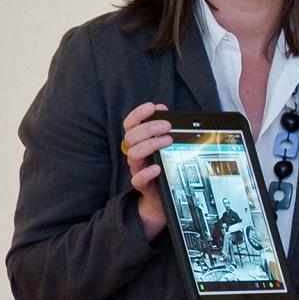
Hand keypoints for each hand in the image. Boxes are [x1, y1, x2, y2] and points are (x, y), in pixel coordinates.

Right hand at [120, 102, 173, 237]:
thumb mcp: (162, 144)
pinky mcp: (142, 184)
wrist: (160, 192)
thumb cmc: (162, 164)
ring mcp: (136, 168)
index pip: (130, 125)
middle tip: (167, 126)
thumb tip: (163, 109)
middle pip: (131, 137)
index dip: (138, 114)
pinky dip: (147, 173)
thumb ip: (161, 126)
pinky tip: (157, 168)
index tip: (151, 107)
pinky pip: (138, 179)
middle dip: (149, 128)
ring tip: (168, 141)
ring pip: (133, 154)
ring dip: (151, 145)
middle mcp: (134, 153)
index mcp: (138, 142)